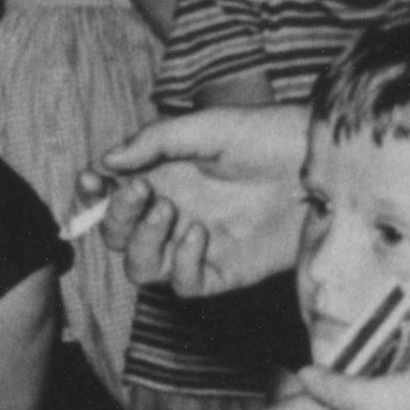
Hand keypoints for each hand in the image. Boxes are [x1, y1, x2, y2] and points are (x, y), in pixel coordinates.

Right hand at [100, 104, 309, 297]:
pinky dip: (181, 264)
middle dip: (118, 217)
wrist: (319, 161)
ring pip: (142, 267)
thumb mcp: (206, 126)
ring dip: (143, 243)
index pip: (110, 197)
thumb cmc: (268, 135)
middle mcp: (173, 213)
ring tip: (167, 213)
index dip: (91, 195)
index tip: (90, 180)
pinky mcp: (224, 271)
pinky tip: (199, 234)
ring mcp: (196, 245)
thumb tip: (107, 161)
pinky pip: (184, 284)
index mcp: (162, 178)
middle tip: (141, 192)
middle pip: (118, 237)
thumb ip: (154, 141)